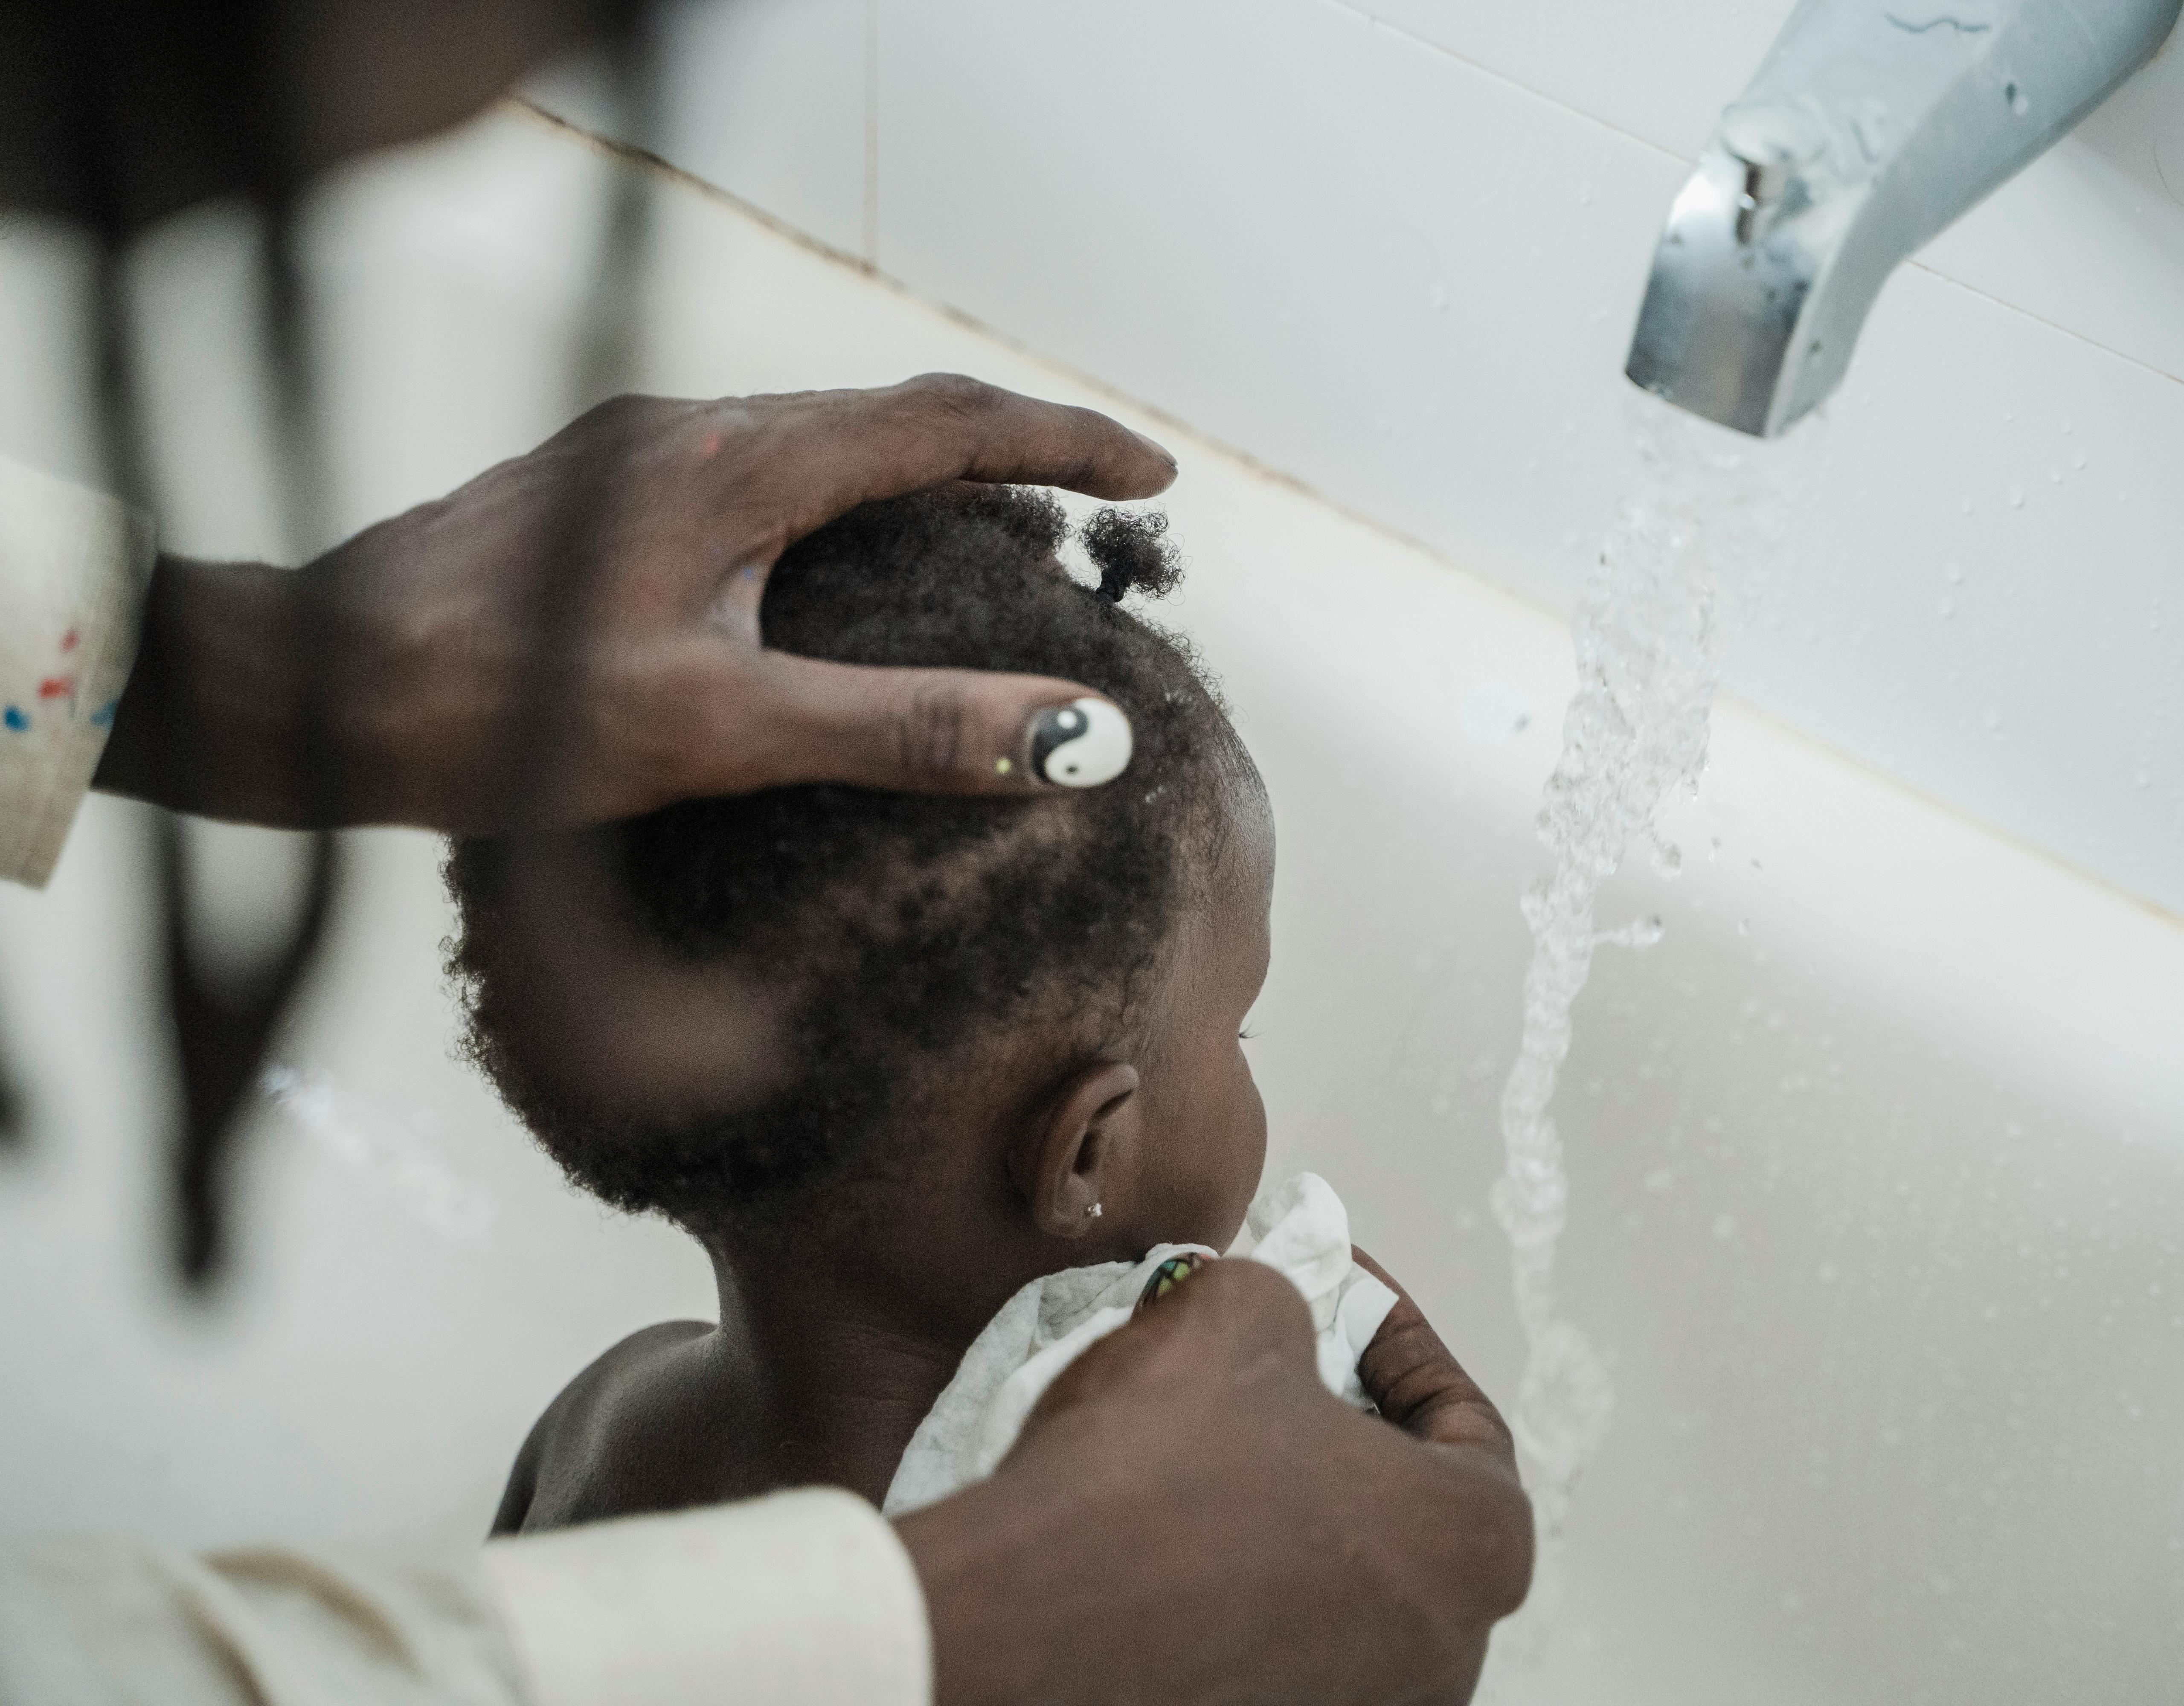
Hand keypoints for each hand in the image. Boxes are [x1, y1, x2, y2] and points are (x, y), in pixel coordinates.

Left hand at [94, 376, 1177, 829]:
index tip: (1152, 475)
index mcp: (737, 463)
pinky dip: (833, 506)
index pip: (944, 422)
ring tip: (985, 539)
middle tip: (1086, 506)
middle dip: (1005, 453)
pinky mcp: (593, 499)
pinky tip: (829, 577)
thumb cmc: (500, 715)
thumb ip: (907, 727)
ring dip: (916, 477)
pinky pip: (750, 472)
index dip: (1063, 443)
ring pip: (815, 442)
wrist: (307, 692)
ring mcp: (632, 457)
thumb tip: (1076, 734)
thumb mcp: (728, 731)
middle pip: (887, 416)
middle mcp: (687, 432)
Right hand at [894, 1260, 1533, 1705]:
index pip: (1465, 1418)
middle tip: (1279, 1364)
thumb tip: (1274, 1319)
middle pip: (1409, 1508)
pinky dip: (1244, 1582)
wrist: (1028, 1623)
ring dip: (1288, 1506)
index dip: (1396, 1339)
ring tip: (1213, 1441)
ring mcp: (1364, 1703)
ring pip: (1341, 1580)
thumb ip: (1288, 1303)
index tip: (1343, 1294)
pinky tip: (1176, 1528)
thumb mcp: (1237, 1313)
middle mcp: (1444, 1649)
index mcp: (1476, 1544)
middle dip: (1344, 1426)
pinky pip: (1279, 1639)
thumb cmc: (1156, 1471)